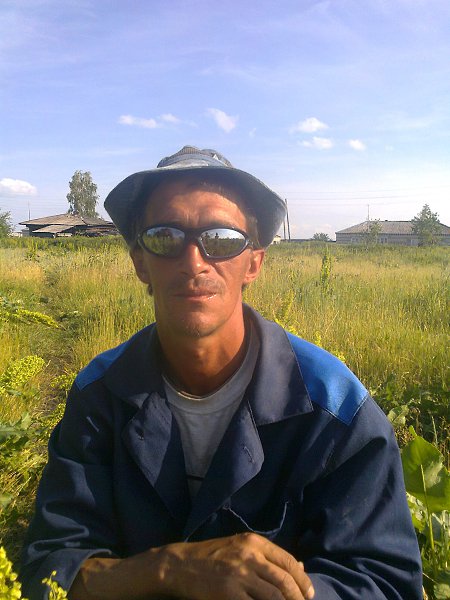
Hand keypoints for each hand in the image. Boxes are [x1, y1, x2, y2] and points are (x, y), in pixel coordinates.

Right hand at [159, 532, 314, 599]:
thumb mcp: (240, 547)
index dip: (302, 580)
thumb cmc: (211, 557)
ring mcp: (240, 575)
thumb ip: (267, 556)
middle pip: (285, 581)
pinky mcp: (229, 593)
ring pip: (275, 596)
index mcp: (254, 542)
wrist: (180, 564)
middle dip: (298, 598)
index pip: (288, 561)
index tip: (308, 594)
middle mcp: (250, 556)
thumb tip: (299, 566)